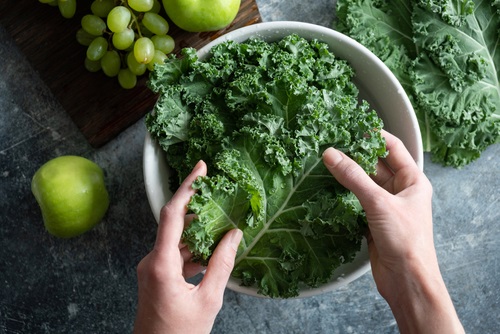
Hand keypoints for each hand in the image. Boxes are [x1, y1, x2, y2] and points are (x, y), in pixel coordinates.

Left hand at [133, 160, 242, 333]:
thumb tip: (235, 236)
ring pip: (176, 240)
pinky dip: (193, 250)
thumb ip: (222, 264)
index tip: (200, 168)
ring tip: (223, 225)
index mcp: (161, 264)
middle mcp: (151, 261)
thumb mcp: (208, 299)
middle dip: (199, 209)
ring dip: (198, 233)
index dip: (187, 187)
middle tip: (221, 197)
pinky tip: (212, 252)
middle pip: (175, 224)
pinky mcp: (155, 276)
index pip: (172, 214)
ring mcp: (151, 269)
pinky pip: (175, 254)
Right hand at [323, 131, 463, 333]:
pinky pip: (356, 201)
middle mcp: (400, 191)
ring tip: (325, 162)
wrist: (407, 281)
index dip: (373, 135)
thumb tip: (331, 154)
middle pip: (375, 165)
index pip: (392, 148)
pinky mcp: (373, 221)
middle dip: (354, 155)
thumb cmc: (406, 241)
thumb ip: (353, 177)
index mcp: (412, 181)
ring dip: (347, 175)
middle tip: (331, 144)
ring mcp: (385, 206)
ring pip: (363, 183)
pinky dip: (343, 195)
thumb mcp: (378, 203)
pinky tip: (327, 188)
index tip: (351, 127)